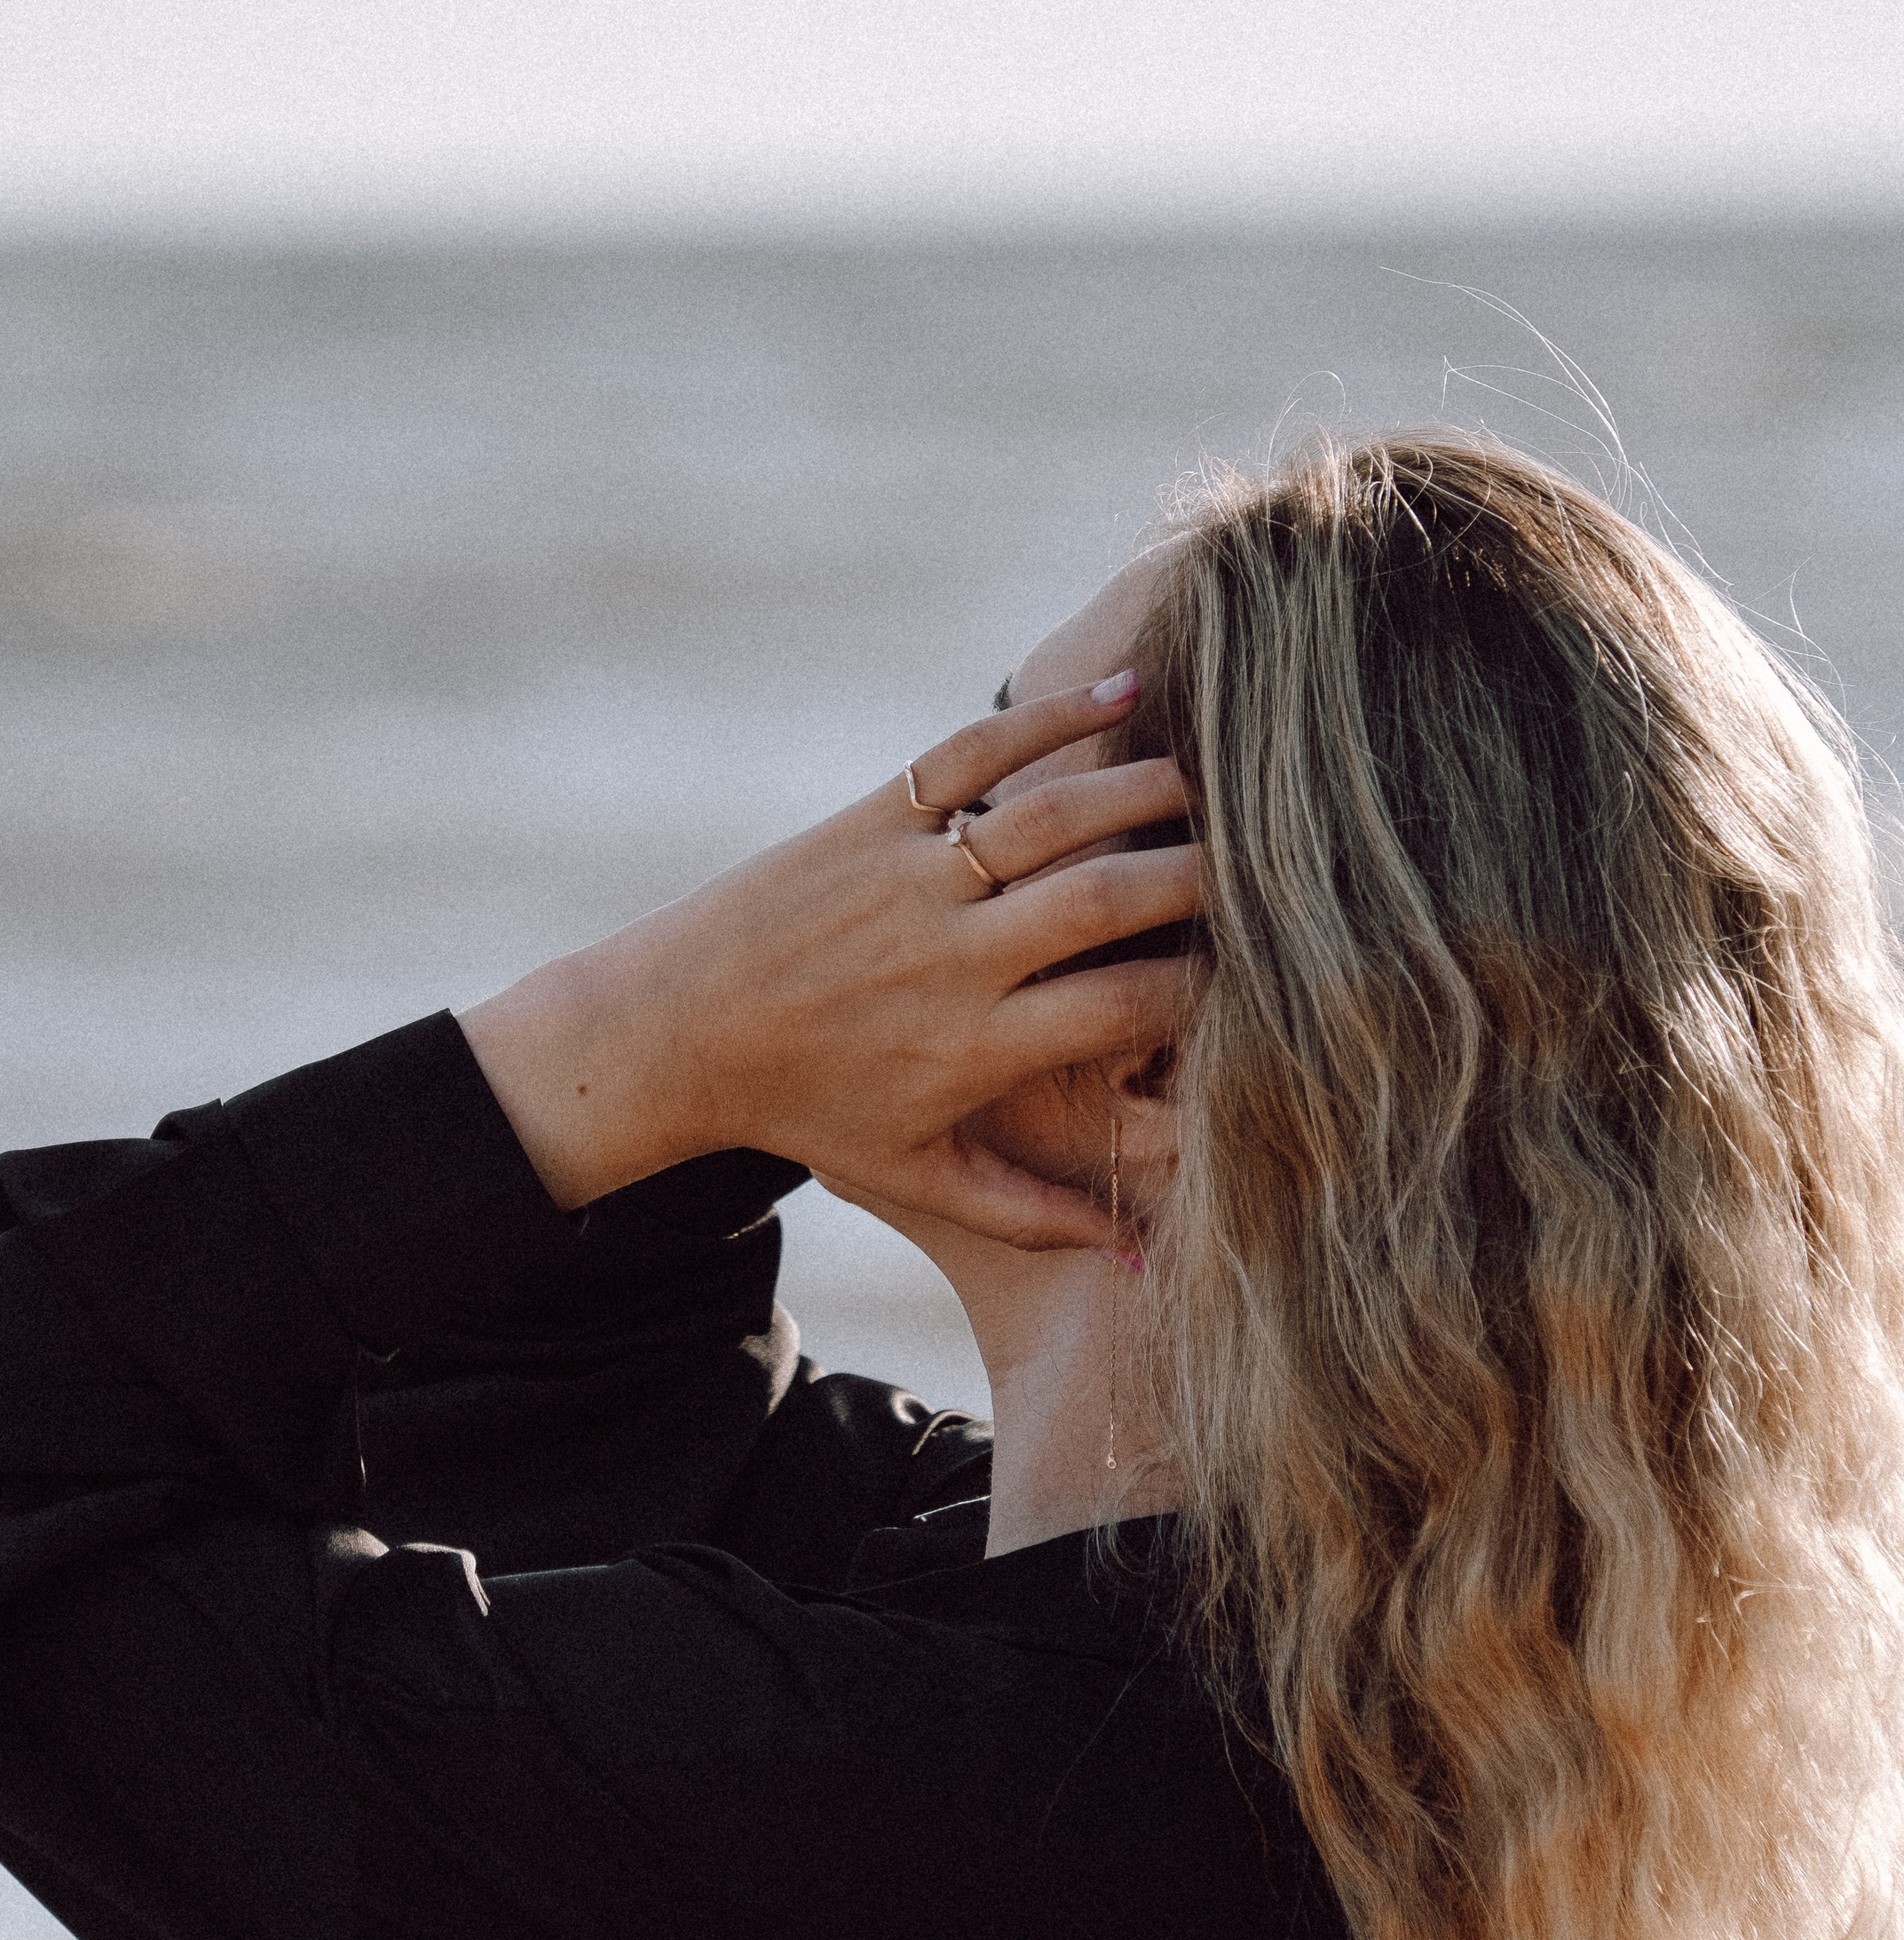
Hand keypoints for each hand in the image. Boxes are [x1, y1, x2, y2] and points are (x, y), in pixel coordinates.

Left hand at [457, 674, 1200, 1250]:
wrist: (677, 1030)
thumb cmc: (813, 1109)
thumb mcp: (919, 1176)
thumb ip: (1032, 1211)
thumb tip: (1142, 1248)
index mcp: (974, 1047)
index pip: (1126, 1005)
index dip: (1208, 987)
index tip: (1261, 975)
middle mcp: (950, 956)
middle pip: (1109, 897)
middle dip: (1202, 874)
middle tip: (1262, 863)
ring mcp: (909, 876)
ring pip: (1053, 813)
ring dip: (1145, 787)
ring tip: (1210, 783)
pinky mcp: (871, 814)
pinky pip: (974, 750)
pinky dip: (1051, 715)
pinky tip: (1124, 692)